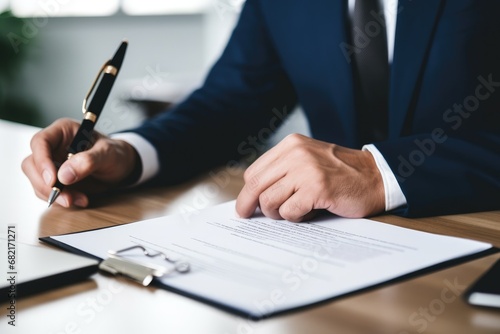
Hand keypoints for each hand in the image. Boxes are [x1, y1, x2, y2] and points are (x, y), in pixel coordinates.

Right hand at [21, 118, 138, 207]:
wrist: (122, 167)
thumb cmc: (116, 154)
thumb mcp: (108, 154)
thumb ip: (88, 161)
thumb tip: (63, 175)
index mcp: (63, 131)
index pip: (40, 142)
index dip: (42, 161)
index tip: (53, 180)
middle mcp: (53, 146)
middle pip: (32, 164)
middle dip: (46, 184)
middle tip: (66, 197)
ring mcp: (52, 163)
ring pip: (37, 180)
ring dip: (55, 195)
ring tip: (80, 199)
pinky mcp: (55, 179)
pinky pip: (48, 191)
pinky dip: (61, 199)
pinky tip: (80, 199)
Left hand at [236, 134, 384, 220]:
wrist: (376, 177)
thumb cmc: (340, 174)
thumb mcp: (308, 161)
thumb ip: (283, 172)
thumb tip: (253, 196)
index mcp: (291, 145)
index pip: (254, 172)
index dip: (247, 192)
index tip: (245, 205)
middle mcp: (296, 153)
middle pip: (255, 186)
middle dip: (249, 205)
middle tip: (248, 216)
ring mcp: (306, 170)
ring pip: (269, 201)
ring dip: (279, 213)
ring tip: (296, 210)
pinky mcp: (317, 188)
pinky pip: (289, 212)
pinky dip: (296, 217)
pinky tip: (310, 211)